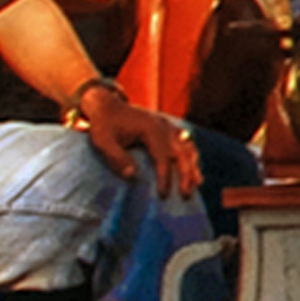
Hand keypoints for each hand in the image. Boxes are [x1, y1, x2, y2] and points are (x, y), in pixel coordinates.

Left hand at [80, 85, 202, 203]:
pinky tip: (194, 168)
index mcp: (150, 128)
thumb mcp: (102, 141)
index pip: (163, 156)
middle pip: (181, 151)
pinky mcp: (167, 127)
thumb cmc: (103, 125)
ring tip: (196, 184)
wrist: (106, 105)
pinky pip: (185, 141)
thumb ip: (116, 157)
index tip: (163, 195)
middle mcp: (163, 125)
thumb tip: (132, 176)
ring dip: (193, 165)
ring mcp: (167, 125)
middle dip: (186, 174)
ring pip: (188, 146)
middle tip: (185, 195)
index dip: (165, 176)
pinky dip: (191, 155)